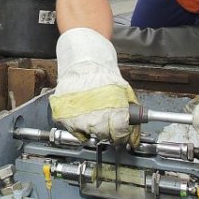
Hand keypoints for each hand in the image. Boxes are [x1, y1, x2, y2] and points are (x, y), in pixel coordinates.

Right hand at [49, 28, 138, 144]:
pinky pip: (74, 130)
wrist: (83, 61)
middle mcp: (95, 118)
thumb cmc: (102, 74)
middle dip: (108, 132)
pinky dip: (78, 126)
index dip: (122, 134)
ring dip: (93, 129)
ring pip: (88, 135)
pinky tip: (83, 115)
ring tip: (94, 115)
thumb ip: (130, 112)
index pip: (120, 134)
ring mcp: (78, 118)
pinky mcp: (64, 117)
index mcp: (113, 112)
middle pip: (104, 136)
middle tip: (106, 122)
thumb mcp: (124, 90)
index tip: (121, 132)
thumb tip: (134, 132)